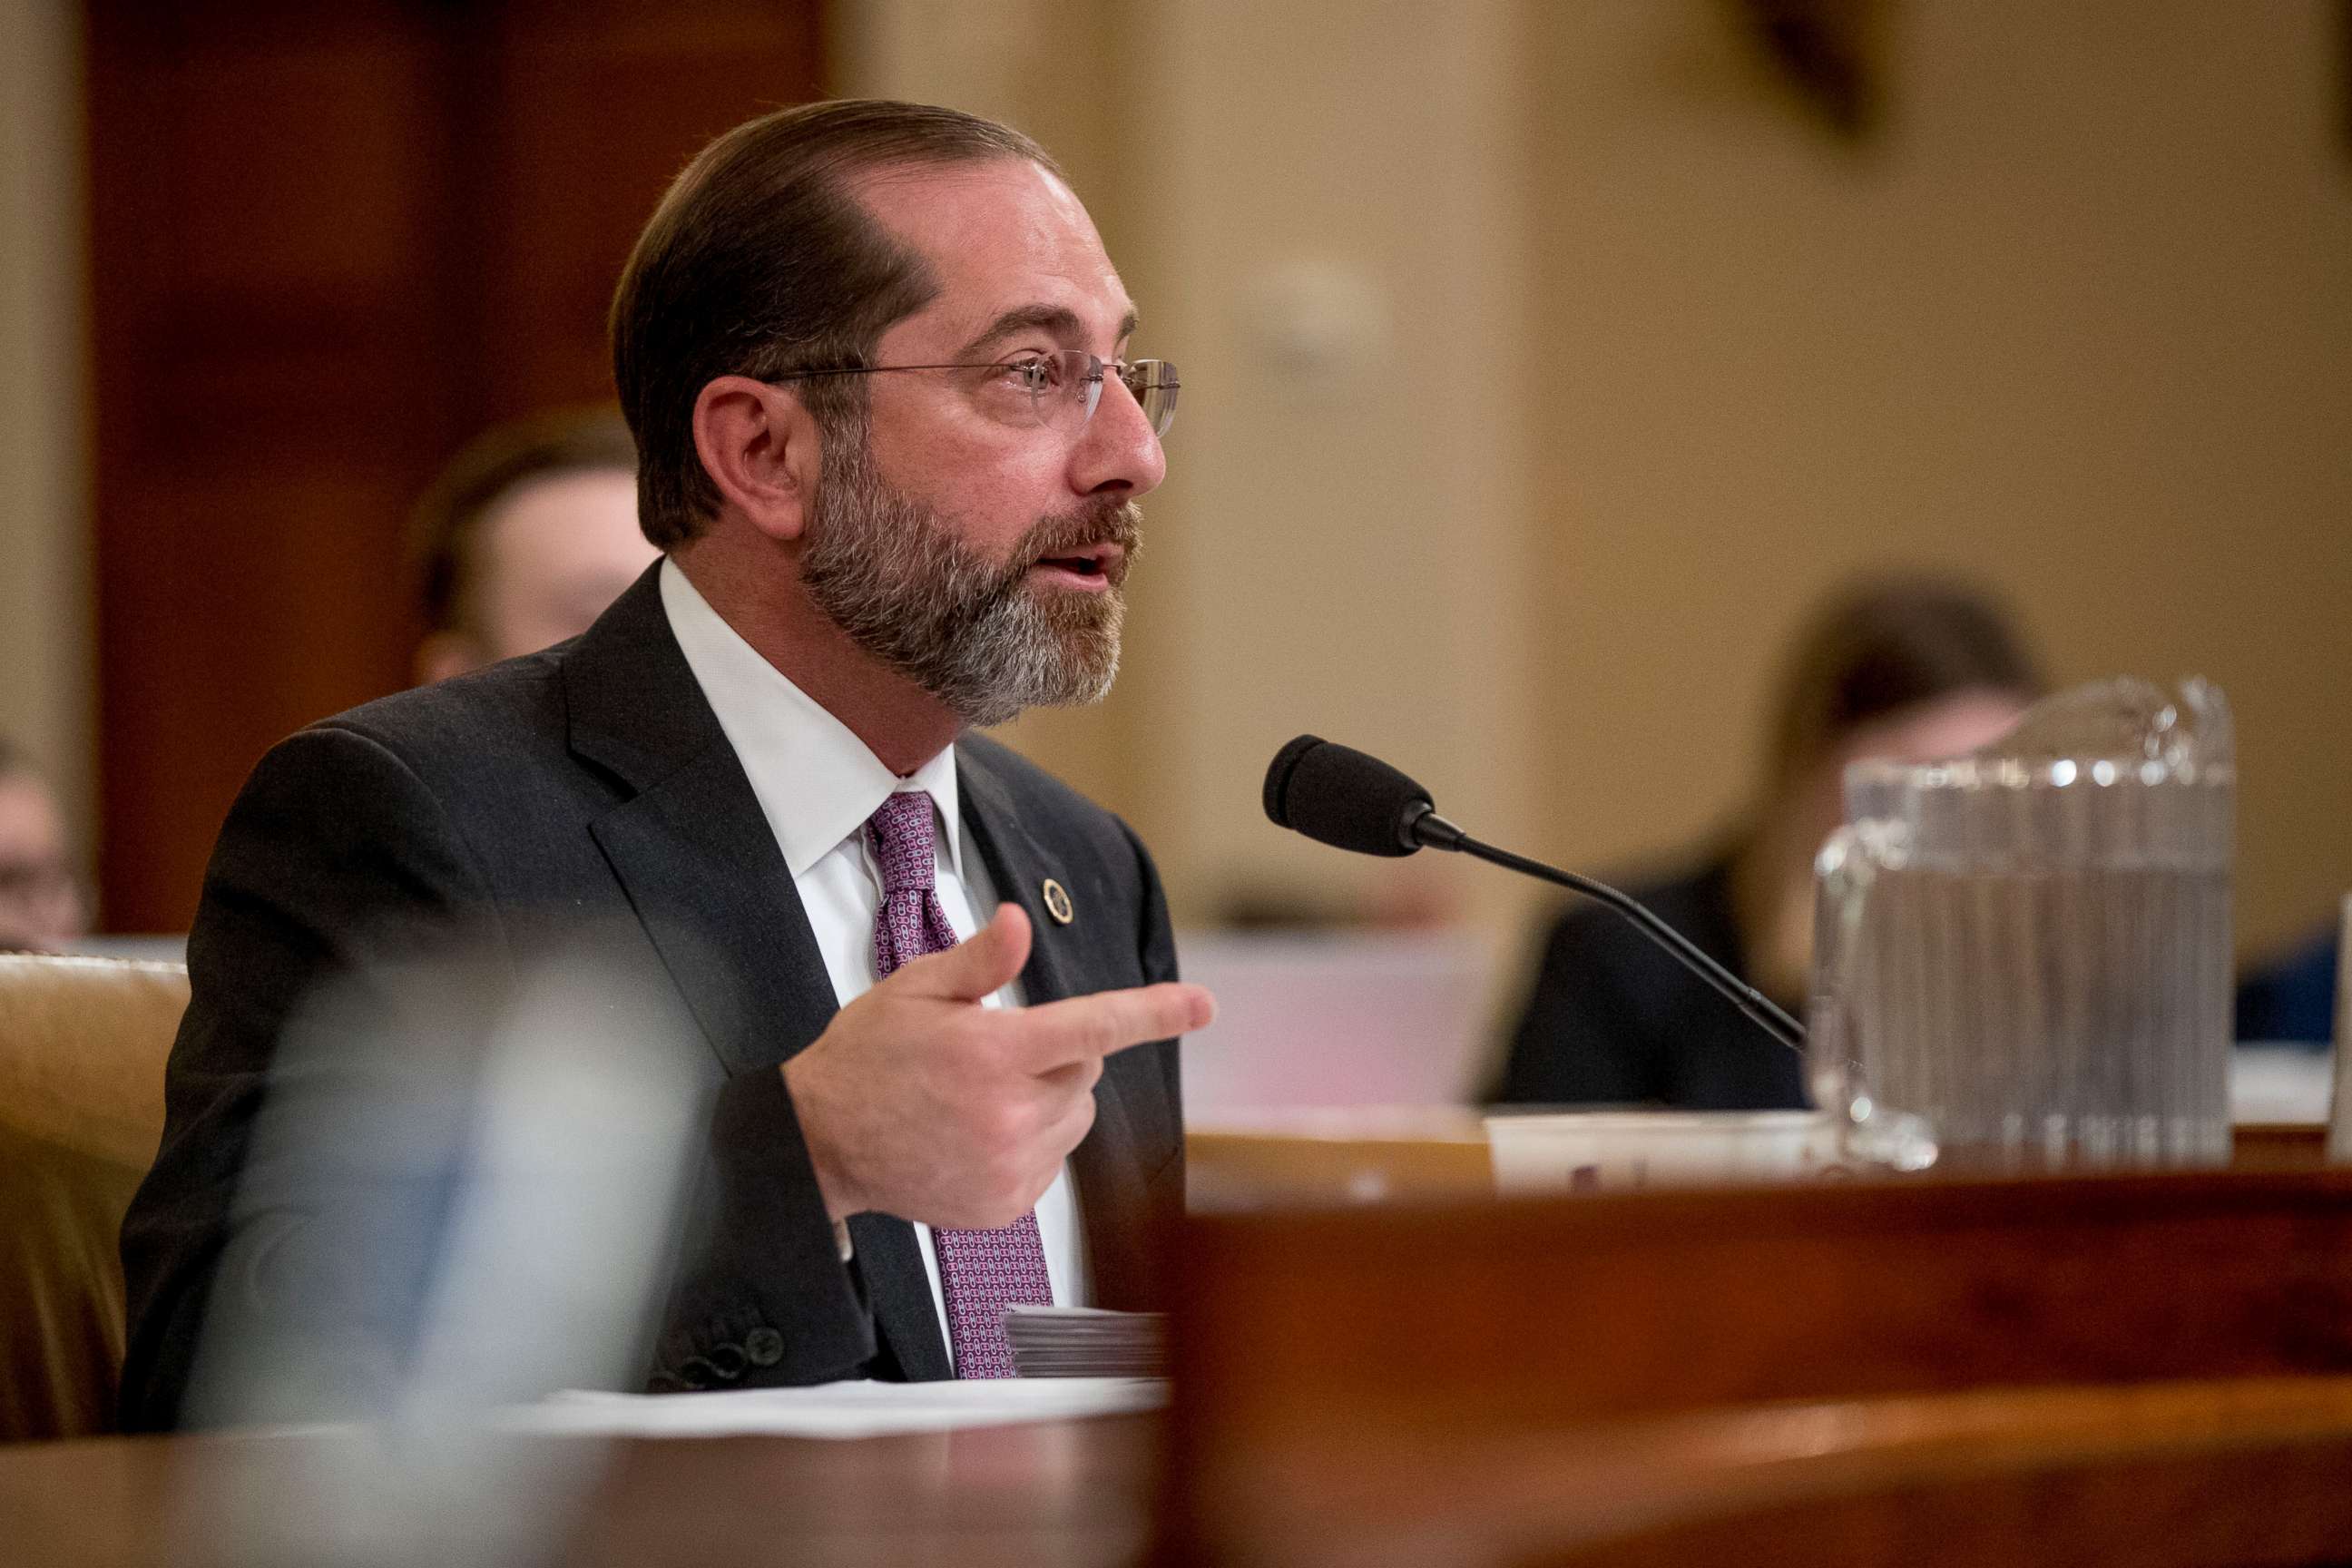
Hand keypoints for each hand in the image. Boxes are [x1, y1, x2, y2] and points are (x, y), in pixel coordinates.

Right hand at [781, 903, 1213, 1229]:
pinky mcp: (1005, 1206)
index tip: (1202, 1005)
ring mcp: (1007, 1167)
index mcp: (991, 1054)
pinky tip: (976, 1134)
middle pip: (1086, 1073)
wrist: (821, 1143)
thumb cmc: (865, 1060)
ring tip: (981, 1097)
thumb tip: (1020, 922)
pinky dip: (1031, 1144)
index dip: (1154, 1013)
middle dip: (1058, 1056)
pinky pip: (1052, 1163)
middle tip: (997, 1054)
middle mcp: (1006, 1115)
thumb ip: (979, 961)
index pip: (1092, 1028)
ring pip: (1075, 1118)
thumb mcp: (915, 990)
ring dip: (1049, 1101)